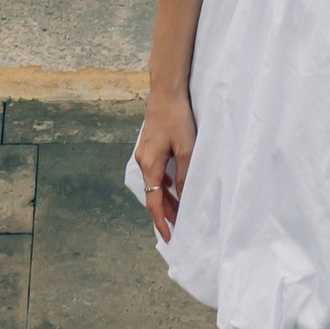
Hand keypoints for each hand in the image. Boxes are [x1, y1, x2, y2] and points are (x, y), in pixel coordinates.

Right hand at [132, 91, 195, 239]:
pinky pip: (156, 172)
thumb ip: (184, 176)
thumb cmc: (177, 118)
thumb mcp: (186, 150)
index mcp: (149, 165)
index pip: (153, 202)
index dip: (161, 222)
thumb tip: (183, 198)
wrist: (166, 91)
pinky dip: (165, 183)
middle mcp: (143, 161)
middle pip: (152, 195)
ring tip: (180, 209)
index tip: (169, 237)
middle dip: (165, 212)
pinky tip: (176, 185)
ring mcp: (144, 153)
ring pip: (154, 183)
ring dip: (166, 197)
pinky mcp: (150, 146)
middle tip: (179, 226)